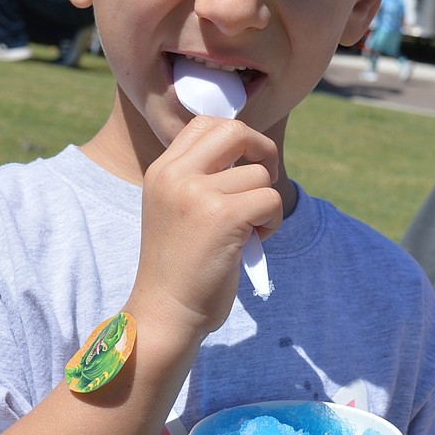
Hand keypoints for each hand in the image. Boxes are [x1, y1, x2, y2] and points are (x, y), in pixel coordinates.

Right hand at [129, 116, 281, 341]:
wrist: (164, 312)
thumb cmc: (179, 267)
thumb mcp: (176, 208)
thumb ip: (200, 178)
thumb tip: (250, 153)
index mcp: (162, 170)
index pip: (205, 123)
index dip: (236, 139)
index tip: (244, 166)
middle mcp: (175, 175)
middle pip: (235, 131)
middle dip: (263, 151)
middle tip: (264, 181)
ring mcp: (197, 193)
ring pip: (259, 174)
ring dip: (266, 202)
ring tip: (248, 230)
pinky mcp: (222, 216)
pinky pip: (270, 199)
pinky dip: (272, 221)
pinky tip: (253, 242)